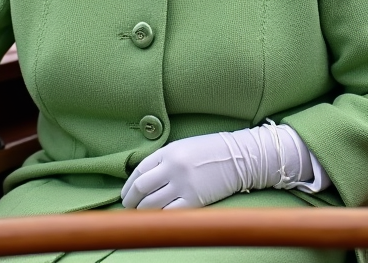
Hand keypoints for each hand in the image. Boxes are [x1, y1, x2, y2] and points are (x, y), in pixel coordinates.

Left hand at [121, 123, 317, 209]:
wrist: (241, 156)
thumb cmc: (211, 151)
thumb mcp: (184, 147)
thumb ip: (163, 160)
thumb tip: (142, 179)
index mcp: (168, 152)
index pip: (138, 171)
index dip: (128, 186)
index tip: (126, 195)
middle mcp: (172, 168)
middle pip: (140, 189)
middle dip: (130, 201)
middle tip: (128, 208)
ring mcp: (183, 185)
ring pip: (152, 204)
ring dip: (142, 212)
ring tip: (141, 216)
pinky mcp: (195, 200)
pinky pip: (170, 214)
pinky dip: (160, 219)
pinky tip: (158, 221)